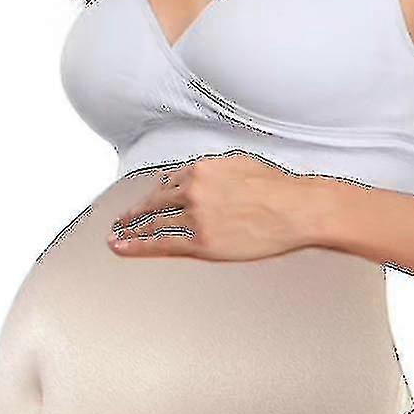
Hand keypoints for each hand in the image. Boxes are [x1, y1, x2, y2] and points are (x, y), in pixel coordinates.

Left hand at [108, 151, 318, 260]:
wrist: (297, 210)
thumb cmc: (279, 189)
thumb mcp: (242, 166)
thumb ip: (217, 172)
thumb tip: (204, 177)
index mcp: (202, 168)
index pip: (168, 182)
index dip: (155, 195)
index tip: (145, 202)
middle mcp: (193, 188)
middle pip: (154, 202)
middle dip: (134, 213)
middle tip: (119, 222)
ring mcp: (195, 215)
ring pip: (153, 223)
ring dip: (130, 231)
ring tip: (116, 238)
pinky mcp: (201, 241)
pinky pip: (161, 243)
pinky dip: (138, 246)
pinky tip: (123, 248)